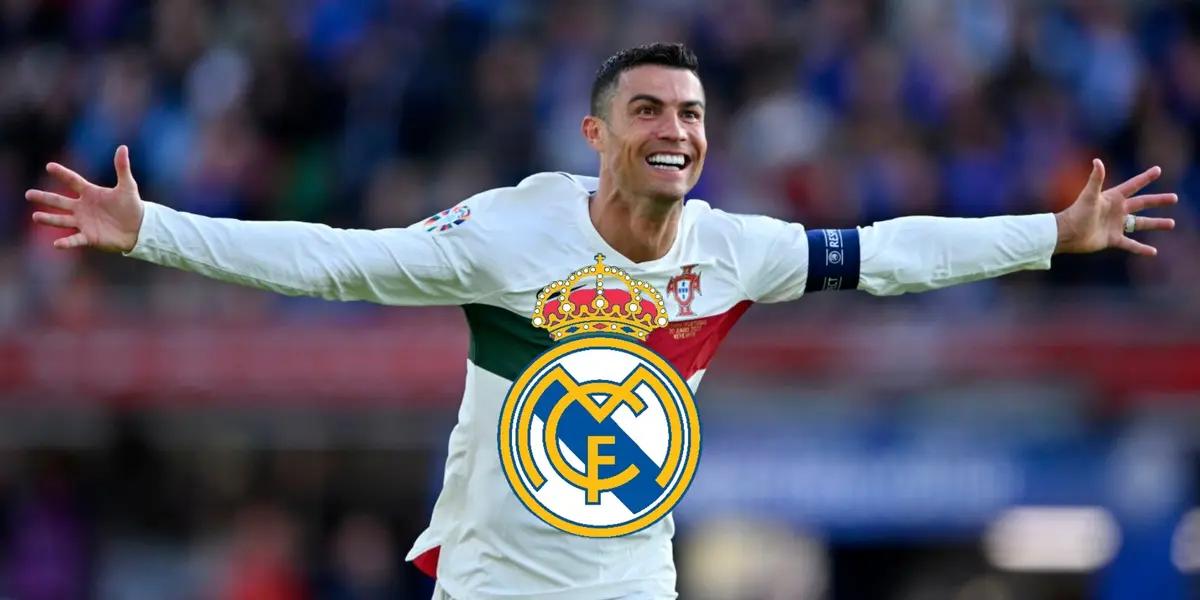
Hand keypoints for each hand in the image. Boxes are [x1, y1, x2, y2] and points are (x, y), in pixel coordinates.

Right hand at [26, 145, 144, 252]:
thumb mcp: (128, 186)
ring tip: (35, 216)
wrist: (140, 228)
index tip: (50, 166)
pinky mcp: (89, 237)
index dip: (62, 174)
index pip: (73, 181)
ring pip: (62, 220)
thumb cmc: (132, 206)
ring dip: (48, 219)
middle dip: (44, 198)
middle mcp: (82, 207)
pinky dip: (66, 243)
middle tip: (28, 194)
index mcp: (90, 193)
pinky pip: (75, 240)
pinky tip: (56, 244)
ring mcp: (84, 222)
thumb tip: (123, 147)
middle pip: (59, 202)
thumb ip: (122, 168)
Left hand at [1054, 159, 1177, 255]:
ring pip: (1140, 223)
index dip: (1145, 178)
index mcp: (1113, 198)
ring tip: (1172, 223)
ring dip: (1156, 223)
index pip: (1133, 185)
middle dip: (1158, 200)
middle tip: (1174, 198)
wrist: (1067, 234)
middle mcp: (1116, 210)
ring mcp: (1115, 225)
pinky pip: (1130, 244)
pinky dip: (1141, 248)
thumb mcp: (1089, 196)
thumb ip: (1096, 179)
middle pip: (1142, 203)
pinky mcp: (1112, 239)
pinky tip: (1153, 251)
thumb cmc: (1077, 213)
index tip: (1157, 170)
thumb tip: (1097, 161)